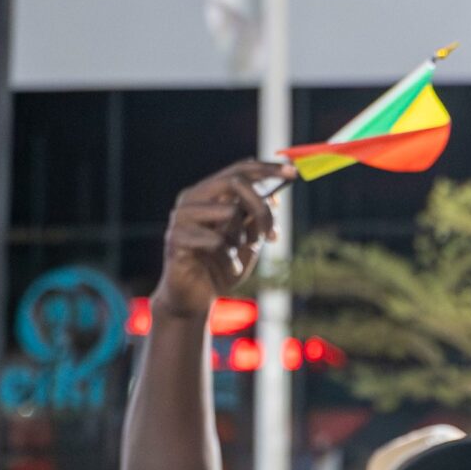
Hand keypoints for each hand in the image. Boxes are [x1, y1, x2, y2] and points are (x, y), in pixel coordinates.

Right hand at [156, 159, 293, 318]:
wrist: (196, 300)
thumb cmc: (222, 268)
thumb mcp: (249, 242)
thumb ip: (258, 220)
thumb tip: (275, 197)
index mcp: (208, 194)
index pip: (239, 170)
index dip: (267, 169)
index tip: (294, 173)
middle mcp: (192, 199)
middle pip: (236, 183)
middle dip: (262, 209)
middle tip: (272, 237)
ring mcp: (181, 217)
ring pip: (229, 212)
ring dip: (241, 240)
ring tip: (233, 256)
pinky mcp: (176, 238)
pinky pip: (217, 241)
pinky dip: (230, 259)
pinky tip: (225, 269)